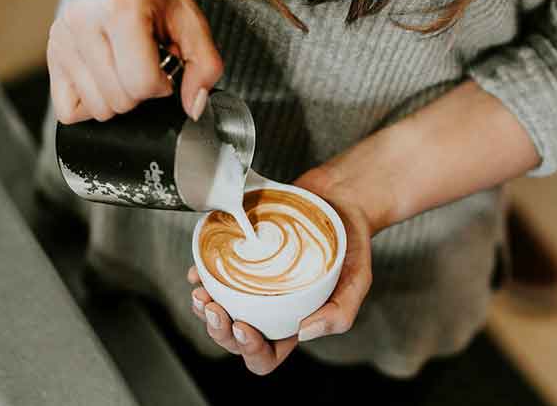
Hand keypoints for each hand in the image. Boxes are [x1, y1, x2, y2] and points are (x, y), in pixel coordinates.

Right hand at [47, 0, 222, 123]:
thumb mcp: (191, 20)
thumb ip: (205, 66)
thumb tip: (194, 107)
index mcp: (121, 7)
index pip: (141, 83)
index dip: (161, 85)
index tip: (163, 67)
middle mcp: (84, 21)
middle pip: (119, 101)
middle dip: (140, 92)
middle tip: (144, 64)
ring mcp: (62, 39)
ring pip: (97, 109)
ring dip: (118, 98)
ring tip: (124, 67)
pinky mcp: (51, 54)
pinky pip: (69, 111)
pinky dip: (91, 104)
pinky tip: (104, 79)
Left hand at [187, 167, 373, 374]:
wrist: (340, 200)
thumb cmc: (350, 243)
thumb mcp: (358, 279)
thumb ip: (340, 312)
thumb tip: (304, 333)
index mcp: (292, 323)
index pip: (266, 355)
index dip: (249, 350)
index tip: (243, 326)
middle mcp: (269, 309)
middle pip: (234, 338)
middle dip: (218, 330)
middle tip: (214, 308)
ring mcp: (252, 286)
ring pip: (219, 311)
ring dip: (204, 309)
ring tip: (201, 293)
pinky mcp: (242, 260)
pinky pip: (213, 276)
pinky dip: (201, 277)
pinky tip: (198, 272)